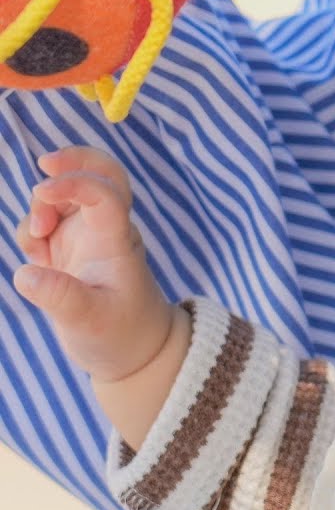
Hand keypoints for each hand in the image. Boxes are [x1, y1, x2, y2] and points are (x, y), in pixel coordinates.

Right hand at [14, 147, 176, 382]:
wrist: (134, 350)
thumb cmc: (122, 334)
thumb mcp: (91, 321)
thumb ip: (60, 297)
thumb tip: (26, 274)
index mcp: (117, 240)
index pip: (106, 195)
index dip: (77, 183)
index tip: (44, 189)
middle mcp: (104, 231)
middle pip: (101, 174)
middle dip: (75, 160)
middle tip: (45, 164)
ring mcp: (87, 237)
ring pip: (63, 198)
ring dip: (43, 206)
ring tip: (38, 240)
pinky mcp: (69, 249)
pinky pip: (45, 224)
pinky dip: (32, 230)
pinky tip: (39, 258)